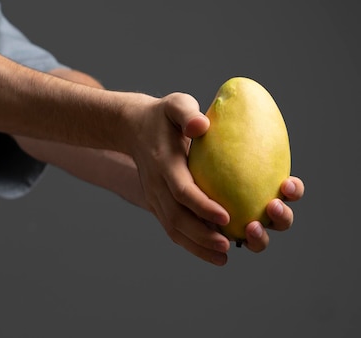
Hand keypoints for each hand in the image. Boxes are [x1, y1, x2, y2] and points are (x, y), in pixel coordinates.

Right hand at [128, 92, 304, 264]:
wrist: (132, 127)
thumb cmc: (163, 115)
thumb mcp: (175, 104)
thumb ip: (186, 112)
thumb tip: (202, 125)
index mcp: (164, 163)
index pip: (182, 190)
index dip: (202, 206)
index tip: (226, 216)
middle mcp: (157, 185)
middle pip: (177, 217)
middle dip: (202, 235)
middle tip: (228, 244)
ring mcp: (154, 197)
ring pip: (174, 229)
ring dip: (198, 246)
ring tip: (224, 256)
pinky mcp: (157, 204)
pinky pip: (173, 229)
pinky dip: (192, 245)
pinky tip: (214, 254)